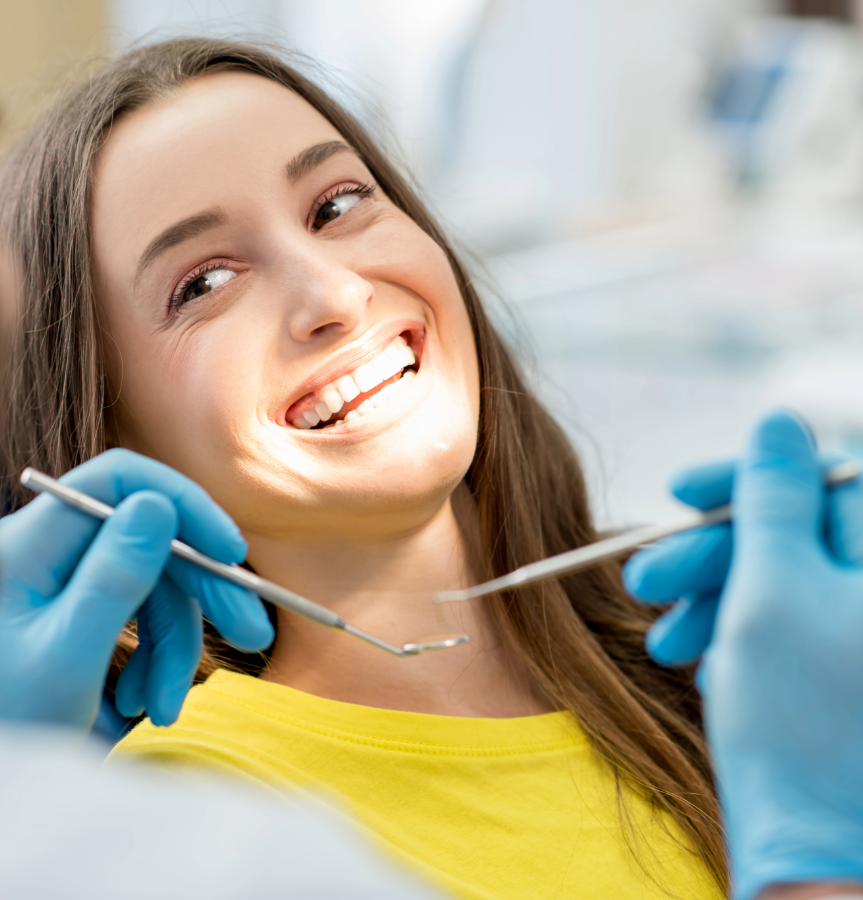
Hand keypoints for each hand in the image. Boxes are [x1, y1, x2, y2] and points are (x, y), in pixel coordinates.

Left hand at [0, 449, 273, 732]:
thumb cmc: (3, 721)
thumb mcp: (67, 656)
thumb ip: (113, 580)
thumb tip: (158, 504)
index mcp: (32, 542)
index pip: (118, 481)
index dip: (183, 504)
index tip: (231, 552)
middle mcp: (48, 548)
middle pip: (149, 537)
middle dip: (201, 591)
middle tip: (253, 633)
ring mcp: (64, 579)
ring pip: (154, 585)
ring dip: (175, 648)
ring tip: (162, 709)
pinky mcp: (80, 611)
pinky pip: (141, 617)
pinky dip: (155, 661)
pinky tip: (139, 707)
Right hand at [664, 413, 862, 898]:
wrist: (809, 843)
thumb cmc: (795, 717)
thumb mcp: (772, 587)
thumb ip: (773, 496)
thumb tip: (779, 421)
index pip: (824, 479)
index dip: (746, 478)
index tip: (680, 491)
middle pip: (793, 533)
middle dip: (711, 552)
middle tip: (645, 581)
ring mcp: (861, 637)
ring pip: (778, 580)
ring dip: (710, 599)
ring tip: (666, 641)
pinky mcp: (839, 673)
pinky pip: (782, 626)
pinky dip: (733, 636)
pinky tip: (702, 666)